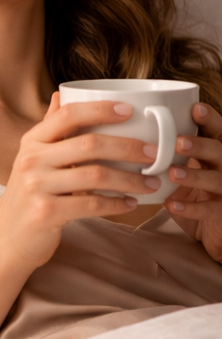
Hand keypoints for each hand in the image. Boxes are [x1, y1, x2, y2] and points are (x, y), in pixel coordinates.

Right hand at [0, 93, 159, 269]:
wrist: (6, 239)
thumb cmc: (27, 197)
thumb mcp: (32, 160)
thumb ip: (49, 130)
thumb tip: (60, 95)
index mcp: (31, 143)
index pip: (68, 115)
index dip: (100, 109)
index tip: (130, 111)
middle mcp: (31, 161)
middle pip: (89, 144)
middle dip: (128, 147)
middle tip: (154, 152)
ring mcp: (36, 187)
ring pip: (95, 174)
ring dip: (130, 179)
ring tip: (151, 182)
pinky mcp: (46, 212)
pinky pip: (91, 203)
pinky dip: (116, 203)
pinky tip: (130, 203)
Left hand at [165, 103, 221, 261]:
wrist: (208, 229)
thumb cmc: (190, 192)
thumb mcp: (181, 169)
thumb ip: (166, 154)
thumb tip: (125, 132)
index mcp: (213, 153)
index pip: (217, 132)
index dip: (210, 120)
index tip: (195, 108)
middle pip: (219, 151)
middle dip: (199, 146)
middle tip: (178, 143)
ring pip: (216, 179)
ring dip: (194, 175)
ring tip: (172, 173)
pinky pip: (211, 210)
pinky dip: (191, 208)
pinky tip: (172, 205)